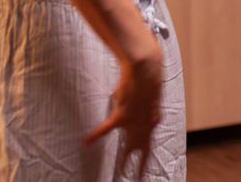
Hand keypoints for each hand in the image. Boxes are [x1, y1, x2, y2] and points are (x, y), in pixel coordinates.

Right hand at [85, 41, 163, 176]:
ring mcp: (135, 123)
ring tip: (122, 173)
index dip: (146, 151)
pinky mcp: (122, 117)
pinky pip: (106, 129)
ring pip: (129, 147)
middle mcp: (146, 125)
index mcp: (154, 119)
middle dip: (141, 166)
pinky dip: (95, 135)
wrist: (145, 69)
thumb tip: (123, 100)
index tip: (145, 162)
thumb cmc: (147, 76)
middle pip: (143, 149)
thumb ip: (137, 104)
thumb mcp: (148, 93)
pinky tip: (86, 142)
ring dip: (125, 162)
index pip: (150, 140)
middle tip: (139, 179)